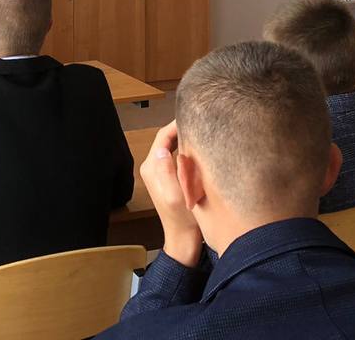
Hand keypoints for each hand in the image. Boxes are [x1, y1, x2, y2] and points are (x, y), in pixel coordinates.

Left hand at [140, 121, 201, 266]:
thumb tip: (162, 148)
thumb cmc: (183, 219)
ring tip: (202, 130)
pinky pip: (176, 156)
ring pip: (171, 146)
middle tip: (202, 120)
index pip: (162, 136)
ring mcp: (160, 172)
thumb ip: (167, 172)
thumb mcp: (175, 195)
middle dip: (182, 128)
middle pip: (166, 139)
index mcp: (151, 168)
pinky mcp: (168, 177)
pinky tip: (199, 148)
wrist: (184, 239)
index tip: (194, 116)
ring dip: (184, 138)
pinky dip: (186, 149)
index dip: (176, 124)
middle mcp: (152, 167)